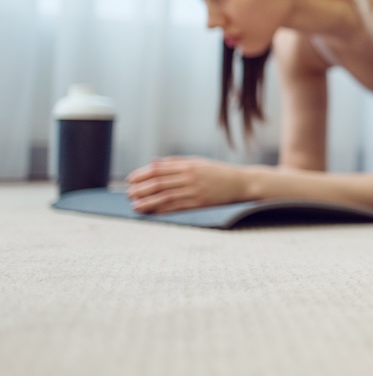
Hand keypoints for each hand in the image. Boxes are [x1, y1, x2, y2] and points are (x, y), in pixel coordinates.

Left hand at [125, 157, 246, 212]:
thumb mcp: (198, 162)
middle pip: (159, 183)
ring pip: (165, 196)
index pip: (159, 169)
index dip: (142, 174)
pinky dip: (163, 210)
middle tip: (129, 194)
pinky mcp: (201, 203)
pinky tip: (152, 213)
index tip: (130, 180)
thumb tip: (153, 163)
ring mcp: (195, 191)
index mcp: (188, 165)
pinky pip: (177, 207)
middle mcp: (190, 177)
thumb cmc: (218, 172)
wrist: (241, 183)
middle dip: (141, 189)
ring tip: (135, 206)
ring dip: (148, 202)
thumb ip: (176, 162)